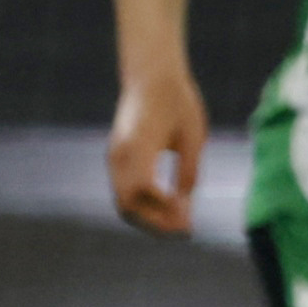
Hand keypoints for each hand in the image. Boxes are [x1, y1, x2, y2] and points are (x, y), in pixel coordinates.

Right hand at [107, 64, 208, 236]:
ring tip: (177, 224)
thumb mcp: (193, 136)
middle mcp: (119, 156)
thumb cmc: (177, 101)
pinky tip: (167, 207)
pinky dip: (143, 206)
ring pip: (123, 203)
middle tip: (185, 230)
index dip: (165, 210)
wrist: (151, 76)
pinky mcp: (116, 159)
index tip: (189, 219)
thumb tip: (184, 206)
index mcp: (138, 145)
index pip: (144, 190)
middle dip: (155, 224)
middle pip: (128, 205)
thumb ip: (188, 171)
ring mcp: (114, 158)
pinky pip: (124, 192)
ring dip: (148, 218)